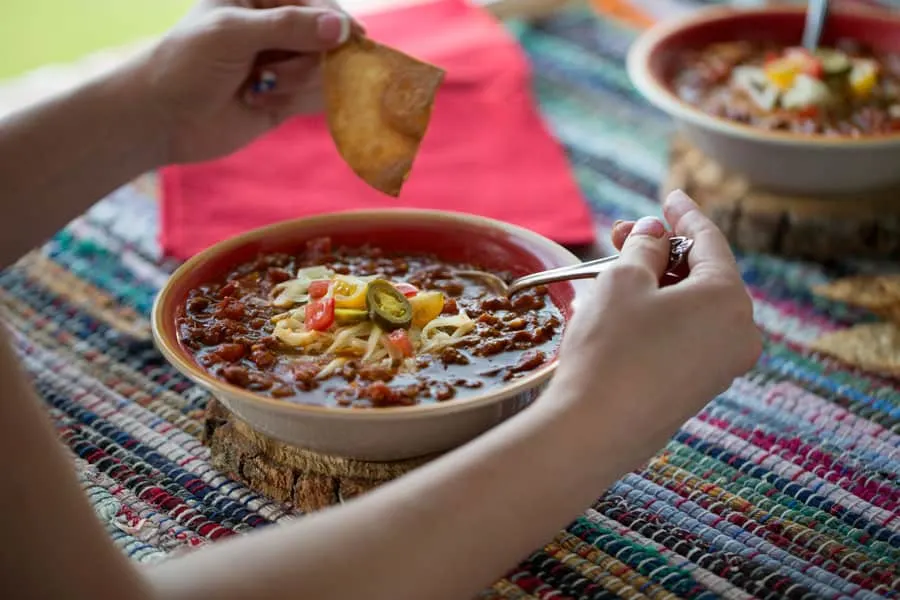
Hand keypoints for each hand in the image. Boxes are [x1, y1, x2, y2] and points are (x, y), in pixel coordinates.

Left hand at [137, 0, 363, 163]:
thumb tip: (341, 29)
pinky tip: (263, 105)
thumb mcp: (233, 34)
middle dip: (308, 59)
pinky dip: (298, 102)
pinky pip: (317, 97)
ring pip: (325, 70)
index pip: (316, 2)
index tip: (351, 39)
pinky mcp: (287, 96)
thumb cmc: (186, 64)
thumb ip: (287, 27)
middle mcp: (277, 26)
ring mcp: (284, 62)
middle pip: (327, 38)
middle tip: (274, 75)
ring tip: (260, 92)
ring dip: (298, 84)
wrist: (161, 118)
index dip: (336, 20)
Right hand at [550, 190, 761, 452]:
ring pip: (694, 306)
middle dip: (662, 251)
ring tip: (616, 270)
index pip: (710, 241)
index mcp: (730, 298)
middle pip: (703, 274)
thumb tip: (657, 232)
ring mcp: (722, 366)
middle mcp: (739, 333)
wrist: (594, 430)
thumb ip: (645, 247)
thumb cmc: (610, 348)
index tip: (671, 196)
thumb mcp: (623, 280)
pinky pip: (688, 336)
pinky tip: (629, 309)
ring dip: (659, 283)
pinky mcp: (699, 389)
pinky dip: (663, 314)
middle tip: (622, 236)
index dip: (685, 214)